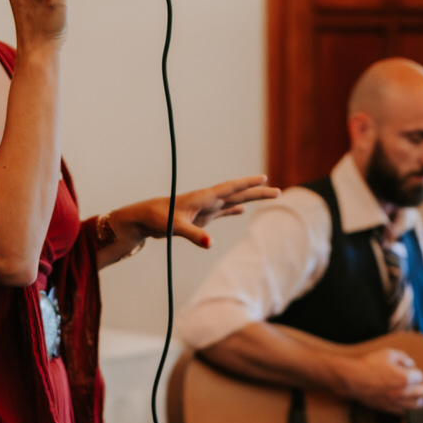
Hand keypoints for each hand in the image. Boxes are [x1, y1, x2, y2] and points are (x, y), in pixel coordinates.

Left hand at [120, 176, 279, 249]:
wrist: (144, 219)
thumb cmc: (157, 219)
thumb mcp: (174, 227)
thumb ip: (193, 235)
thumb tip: (209, 245)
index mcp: (203, 197)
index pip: (230, 188)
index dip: (247, 183)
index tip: (263, 178)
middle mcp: (207, 200)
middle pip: (238, 193)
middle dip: (257, 192)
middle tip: (277, 191)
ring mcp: (205, 208)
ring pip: (233, 201)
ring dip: (250, 198)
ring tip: (267, 195)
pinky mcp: (201, 217)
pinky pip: (222, 211)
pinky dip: (233, 210)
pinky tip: (241, 210)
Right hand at [339, 346, 422, 414]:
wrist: (353, 379)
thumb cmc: (369, 364)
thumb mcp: (388, 353)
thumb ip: (403, 357)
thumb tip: (411, 364)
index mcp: (405, 377)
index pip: (421, 377)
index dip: (419, 373)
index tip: (416, 371)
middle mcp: (403, 392)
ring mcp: (396, 402)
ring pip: (417, 405)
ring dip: (420, 398)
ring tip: (418, 394)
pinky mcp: (388, 408)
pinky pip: (404, 411)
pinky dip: (408, 406)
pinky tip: (405, 401)